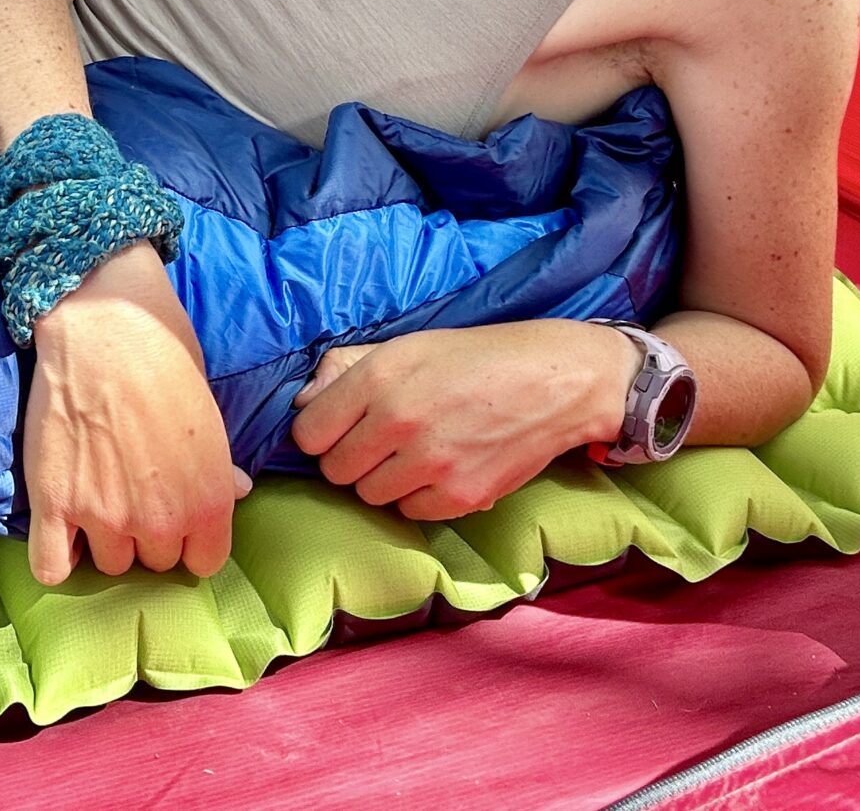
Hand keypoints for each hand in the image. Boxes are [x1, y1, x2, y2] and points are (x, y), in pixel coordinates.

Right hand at [20, 245, 252, 584]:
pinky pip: (51, 567)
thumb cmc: (165, 357)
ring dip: (104, 538)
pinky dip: (56, 556)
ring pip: (109, 563)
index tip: (176, 512)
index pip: (204, 561)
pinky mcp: (55, 504)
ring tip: (97, 493)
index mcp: (209, 502)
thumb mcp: (209, 412)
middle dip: (147, 532)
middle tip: (133, 489)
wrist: (105, 325)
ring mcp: (105, 517)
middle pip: (154, 561)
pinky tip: (63, 529)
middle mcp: (160, 521)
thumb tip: (239, 491)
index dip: (191, 539)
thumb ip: (221, 466)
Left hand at [288, 321, 638, 518]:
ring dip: (385, 479)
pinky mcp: (460, 497)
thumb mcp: (409, 346)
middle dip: (352, 457)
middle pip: (336, 470)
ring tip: (416, 452)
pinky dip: (419, 497)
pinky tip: (443, 468)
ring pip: (370, 495)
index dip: (321, 432)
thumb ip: (347, 369)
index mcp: (381, 377)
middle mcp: (400, 421)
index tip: (343, 427)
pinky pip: (410, 512)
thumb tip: (302, 402)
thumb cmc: (478, 357)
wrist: (557, 381)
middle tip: (383, 440)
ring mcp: (431, 464)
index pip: (310, 432)